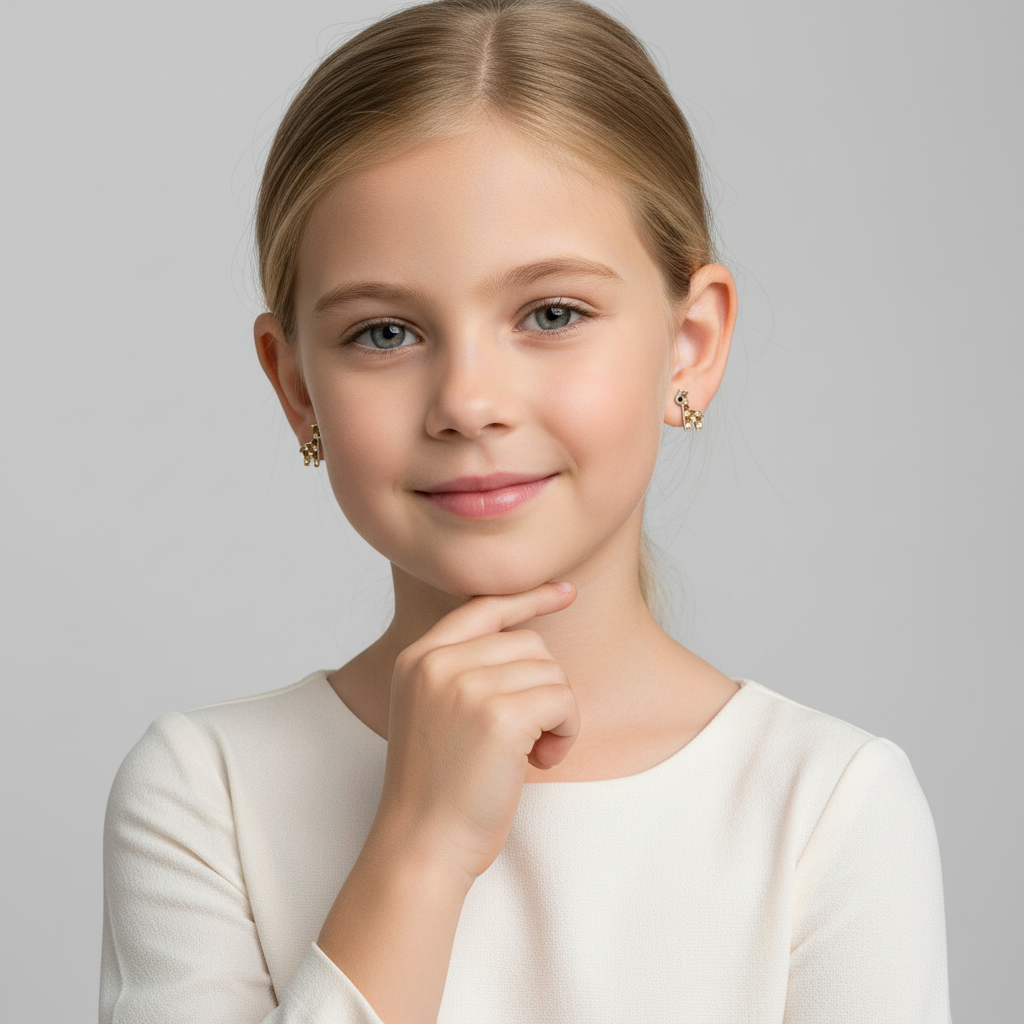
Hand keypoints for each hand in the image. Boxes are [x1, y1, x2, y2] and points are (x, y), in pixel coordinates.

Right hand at [371, 581, 578, 884]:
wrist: (420, 845)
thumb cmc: (437, 788)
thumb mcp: (433, 711)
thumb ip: (465, 670)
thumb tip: (530, 636)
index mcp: (417, 657)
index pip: (483, 606)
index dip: (530, 597)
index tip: (565, 591)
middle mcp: (438, 662)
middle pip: (530, 643)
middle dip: (544, 687)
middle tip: (528, 737)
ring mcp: (467, 686)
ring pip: (552, 672)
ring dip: (557, 716)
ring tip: (530, 754)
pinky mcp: (499, 716)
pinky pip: (563, 701)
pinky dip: (566, 733)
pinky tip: (541, 762)